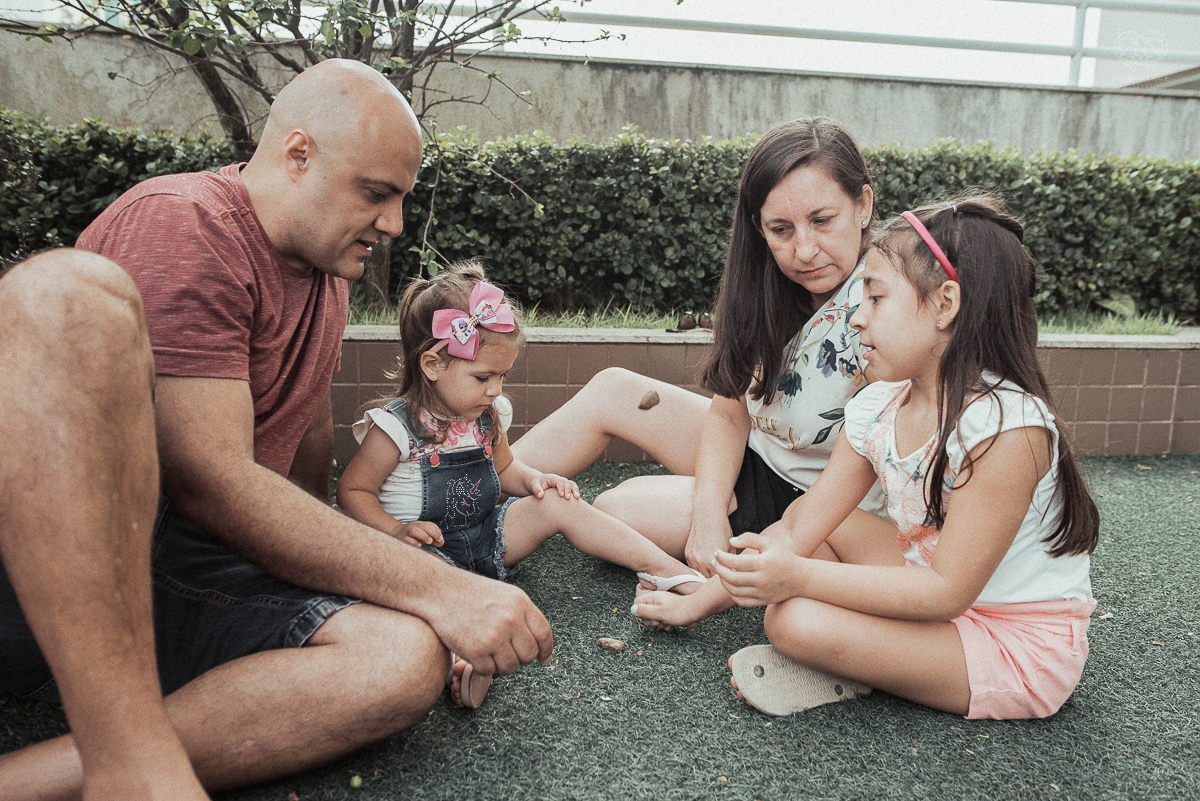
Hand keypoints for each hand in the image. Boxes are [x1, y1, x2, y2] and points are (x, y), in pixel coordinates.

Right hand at [395, 520, 442, 547]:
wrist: (394, 534)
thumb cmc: (413, 536)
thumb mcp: (423, 535)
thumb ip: (433, 538)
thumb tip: (441, 542)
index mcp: (420, 525)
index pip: (430, 525)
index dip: (437, 532)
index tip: (441, 540)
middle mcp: (414, 527)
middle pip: (425, 526)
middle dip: (433, 533)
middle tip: (438, 540)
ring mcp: (407, 533)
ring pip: (415, 531)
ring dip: (424, 536)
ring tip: (429, 541)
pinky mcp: (401, 540)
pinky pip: (407, 540)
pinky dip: (413, 542)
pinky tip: (418, 546)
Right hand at [426, 572, 553, 676]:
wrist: (439, 590)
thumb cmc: (471, 593)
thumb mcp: (505, 595)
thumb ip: (523, 615)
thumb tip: (539, 642)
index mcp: (520, 603)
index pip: (544, 633)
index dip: (546, 650)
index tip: (543, 660)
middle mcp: (510, 620)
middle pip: (529, 654)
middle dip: (520, 657)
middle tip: (506, 651)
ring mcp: (493, 636)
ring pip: (510, 667)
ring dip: (500, 663)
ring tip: (488, 648)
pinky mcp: (475, 651)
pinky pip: (489, 671)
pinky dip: (482, 666)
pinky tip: (475, 652)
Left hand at [529, 472, 580, 499]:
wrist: (539, 483)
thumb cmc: (536, 484)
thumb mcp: (534, 485)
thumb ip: (536, 490)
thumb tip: (540, 496)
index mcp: (553, 478)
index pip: (559, 481)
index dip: (561, 487)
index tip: (561, 495)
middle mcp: (560, 480)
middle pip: (567, 482)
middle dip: (568, 490)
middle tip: (568, 498)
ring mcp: (564, 483)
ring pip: (572, 484)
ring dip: (575, 490)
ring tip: (577, 498)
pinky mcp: (566, 488)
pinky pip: (573, 488)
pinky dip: (576, 492)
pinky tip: (577, 500)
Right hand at [630, 590, 701, 630]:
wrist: (696, 611)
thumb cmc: (680, 610)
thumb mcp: (659, 612)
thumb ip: (644, 611)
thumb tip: (632, 610)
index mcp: (652, 598)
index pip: (637, 603)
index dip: (640, 612)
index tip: (648, 617)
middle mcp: (657, 601)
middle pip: (645, 614)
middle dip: (651, 621)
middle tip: (659, 621)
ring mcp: (663, 607)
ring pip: (654, 619)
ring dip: (659, 624)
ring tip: (667, 622)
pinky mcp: (669, 614)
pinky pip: (662, 621)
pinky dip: (666, 625)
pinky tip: (671, 625)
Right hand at [685, 510, 734, 577]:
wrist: (708, 515)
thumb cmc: (722, 530)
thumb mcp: (731, 549)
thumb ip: (730, 564)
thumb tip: (734, 575)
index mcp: (713, 562)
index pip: (718, 580)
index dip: (724, 579)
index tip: (727, 578)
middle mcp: (700, 562)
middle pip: (708, 580)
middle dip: (714, 577)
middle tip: (720, 575)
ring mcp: (692, 558)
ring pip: (699, 574)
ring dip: (705, 573)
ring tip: (713, 569)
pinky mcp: (687, 554)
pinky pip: (693, 567)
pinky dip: (698, 567)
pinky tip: (705, 562)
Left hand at [711, 531, 807, 606]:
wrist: (801, 578)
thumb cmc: (783, 557)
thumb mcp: (769, 543)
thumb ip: (749, 538)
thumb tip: (731, 541)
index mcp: (764, 563)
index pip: (735, 562)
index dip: (722, 557)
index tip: (717, 552)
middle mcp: (762, 580)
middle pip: (732, 578)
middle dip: (719, 569)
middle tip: (715, 562)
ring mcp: (762, 593)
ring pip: (734, 590)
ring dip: (723, 581)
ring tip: (721, 572)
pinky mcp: (762, 601)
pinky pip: (741, 601)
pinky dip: (732, 593)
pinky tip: (730, 584)